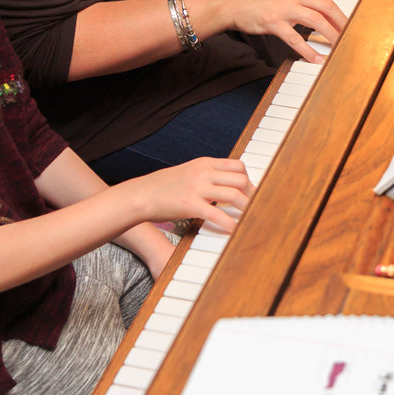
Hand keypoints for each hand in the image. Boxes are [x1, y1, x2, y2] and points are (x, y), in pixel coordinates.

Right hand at [123, 156, 255, 233]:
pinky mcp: (190, 205)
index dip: (249, 180)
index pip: (238, 166)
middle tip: (253, 207)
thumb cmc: (163, 187)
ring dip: (246, 209)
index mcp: (204, 163)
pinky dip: (230, 224)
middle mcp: (203, 172)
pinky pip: (218, 214)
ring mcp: (197, 188)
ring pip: (234, 195)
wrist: (140, 195)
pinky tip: (234, 231)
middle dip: (252, 194)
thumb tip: (225, 183)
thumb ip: (207, 174)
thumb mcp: (188, 172)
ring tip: (249, 219)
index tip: (251, 192)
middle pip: (241, 179)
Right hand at [193, 0, 346, 62]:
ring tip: (339, 48)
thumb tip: (320, 13)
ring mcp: (283, 7)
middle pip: (327, 8)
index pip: (327, 0)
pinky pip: (295, 38)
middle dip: (342, 25)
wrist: (229, 2)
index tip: (349, 28)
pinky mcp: (272, 22)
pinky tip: (316, 59)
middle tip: (351, 38)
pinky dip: (308, 50)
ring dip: (331, 36)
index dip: (341, 15)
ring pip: (316, 21)